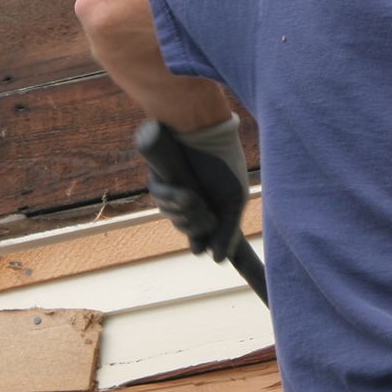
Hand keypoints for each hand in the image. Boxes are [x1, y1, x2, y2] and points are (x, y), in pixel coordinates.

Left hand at [139, 117, 248, 260]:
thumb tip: (217, 261)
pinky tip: (188, 195)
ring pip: (172, 216)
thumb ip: (227, 232)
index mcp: (209, 203)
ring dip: (186, 214)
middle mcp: (189, 198)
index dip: (200, 242)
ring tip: (198, 201)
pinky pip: (160, 198)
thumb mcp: (234, 201)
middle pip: (185, 229)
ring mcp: (173, 189)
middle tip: (207, 215)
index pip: (199, 234)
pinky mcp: (158, 177)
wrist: (208, 130)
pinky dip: (174, 200)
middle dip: (195, 227)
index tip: (201, 249)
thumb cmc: (224, 161)